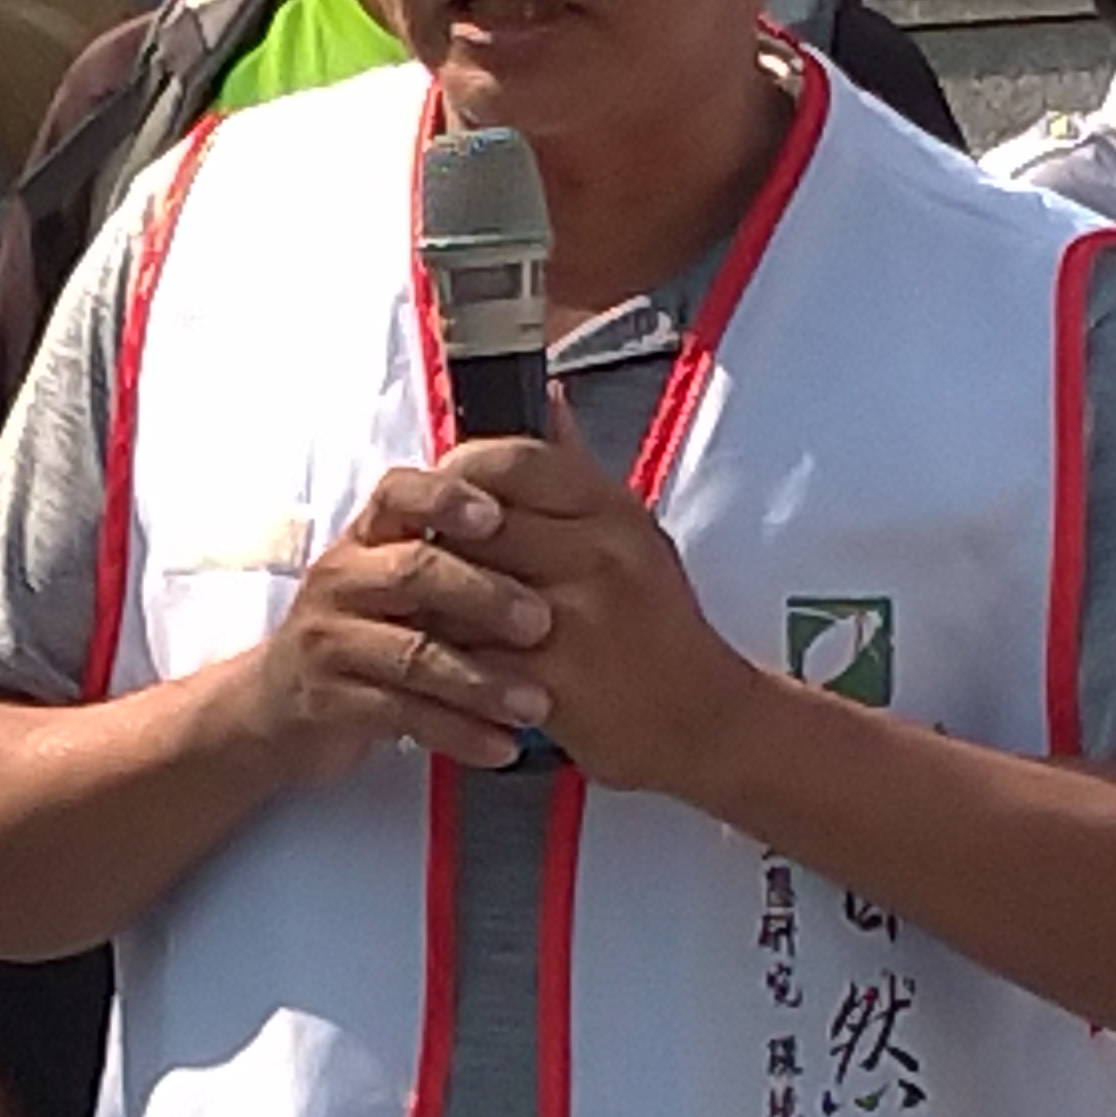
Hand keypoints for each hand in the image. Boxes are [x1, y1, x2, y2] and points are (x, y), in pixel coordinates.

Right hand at [242, 465, 556, 779]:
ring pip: (411, 653)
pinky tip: (503, 746)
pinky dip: (456, 733)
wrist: (277, 702)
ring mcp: (330, 640)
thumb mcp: (402, 570)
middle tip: (542, 622)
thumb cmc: (371, 625)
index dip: (445, 499)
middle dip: (483, 595)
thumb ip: (465, 530)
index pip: (399, 494)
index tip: (497, 516)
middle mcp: (342, 577)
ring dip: (480, 680)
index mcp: (368, 536)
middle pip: (412, 571)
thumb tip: (553, 421)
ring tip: (536, 703)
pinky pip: (400, 714)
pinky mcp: (328, 700)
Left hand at [446, 405, 771, 799]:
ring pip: (466, 586)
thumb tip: (548, 399)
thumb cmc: (658, 625)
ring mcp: (579, 614)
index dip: (460, 471)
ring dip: (430, 598)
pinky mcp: (558, 675)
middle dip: (433, 538)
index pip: (515, 459)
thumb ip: (578, 472)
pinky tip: (437, 660)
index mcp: (612, 509)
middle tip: (410, 556)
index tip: (438, 492)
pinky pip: (473, 653)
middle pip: (479, 521)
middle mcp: (600, 551)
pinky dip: (445, 656)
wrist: (705, 718)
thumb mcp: (632, 534)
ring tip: (416, 606)